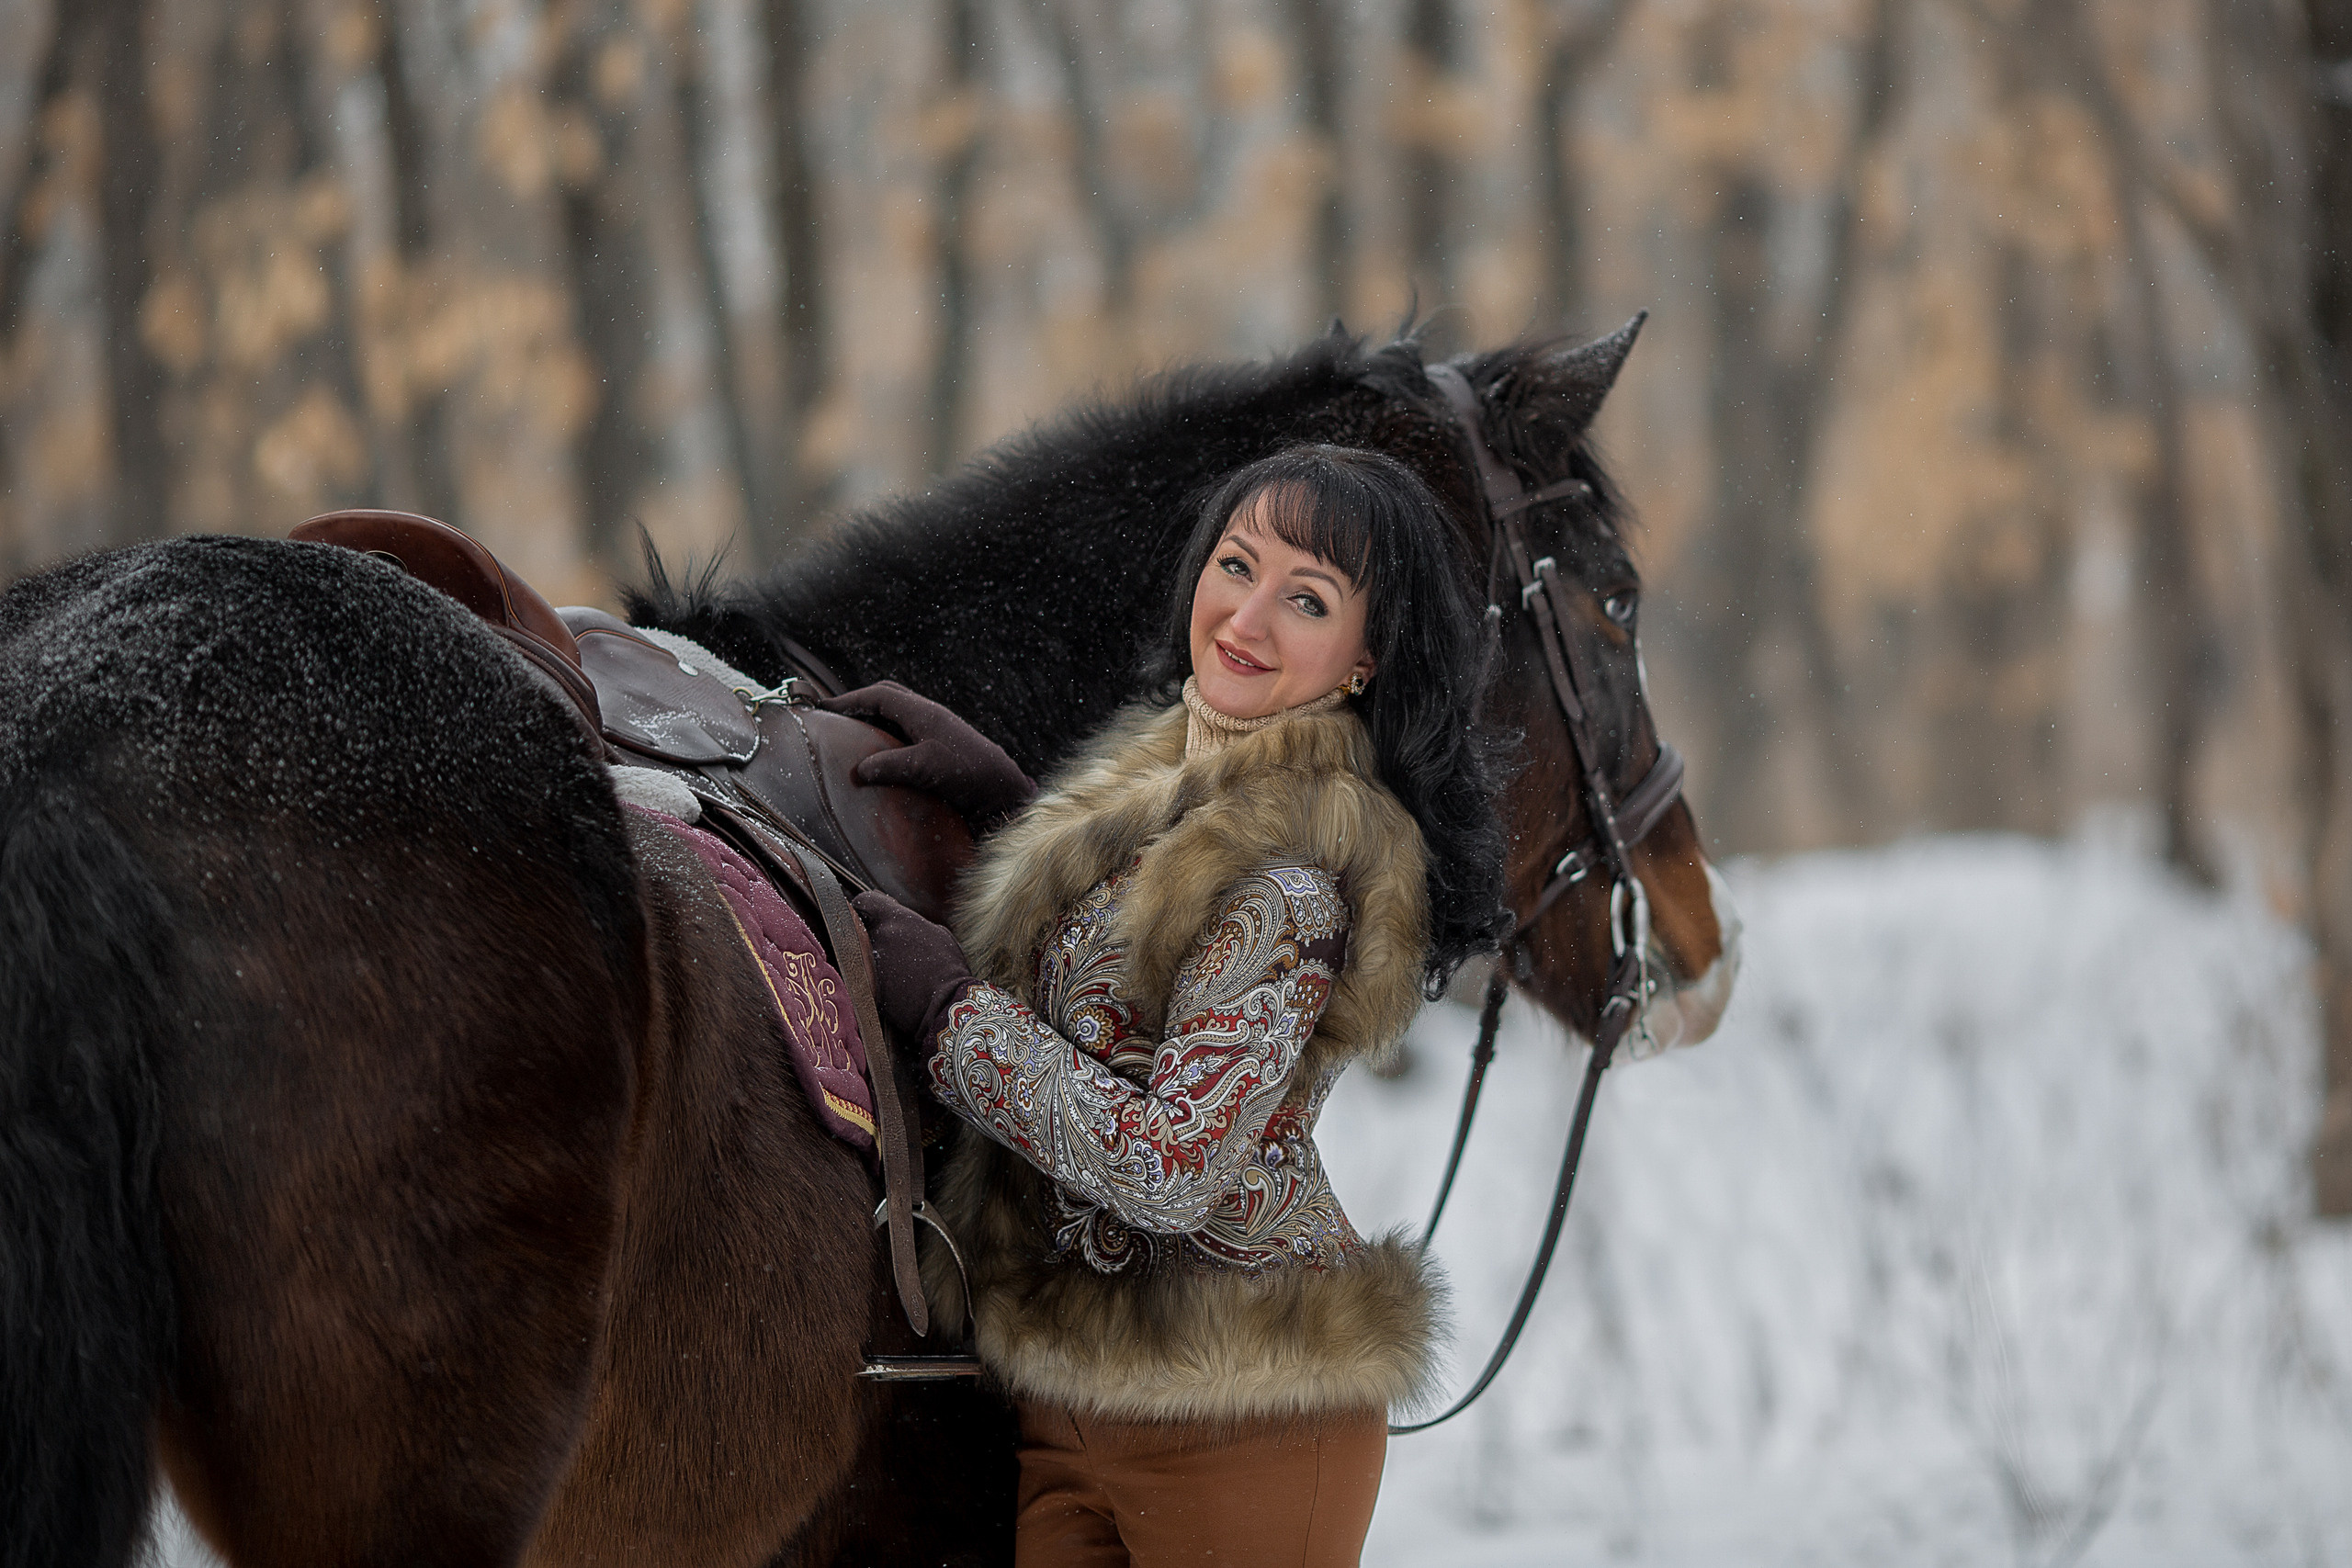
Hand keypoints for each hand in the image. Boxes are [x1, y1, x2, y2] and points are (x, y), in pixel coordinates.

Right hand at [816, 682, 1035, 827]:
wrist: (1004, 791)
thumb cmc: (969, 773)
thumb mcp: (925, 767)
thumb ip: (890, 765)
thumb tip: (858, 770)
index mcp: (922, 712)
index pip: (879, 695)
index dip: (849, 700)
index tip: (823, 708)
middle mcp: (928, 717)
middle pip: (887, 697)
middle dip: (859, 704)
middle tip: (835, 718)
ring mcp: (935, 733)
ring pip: (897, 716)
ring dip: (874, 721)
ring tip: (851, 738)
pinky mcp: (939, 751)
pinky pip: (905, 736)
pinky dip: (887, 740)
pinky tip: (878, 760)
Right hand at [853, 889, 976, 1045]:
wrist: (948, 1010)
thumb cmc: (906, 1001)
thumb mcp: (873, 979)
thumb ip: (863, 954)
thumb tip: (856, 944)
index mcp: (889, 924)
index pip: (867, 901)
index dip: (858, 911)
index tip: (854, 925)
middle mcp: (913, 921)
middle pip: (889, 913)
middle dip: (880, 928)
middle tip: (874, 951)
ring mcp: (933, 928)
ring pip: (909, 926)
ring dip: (901, 938)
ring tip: (899, 964)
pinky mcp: (948, 940)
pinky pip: (927, 937)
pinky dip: (921, 947)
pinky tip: (920, 968)